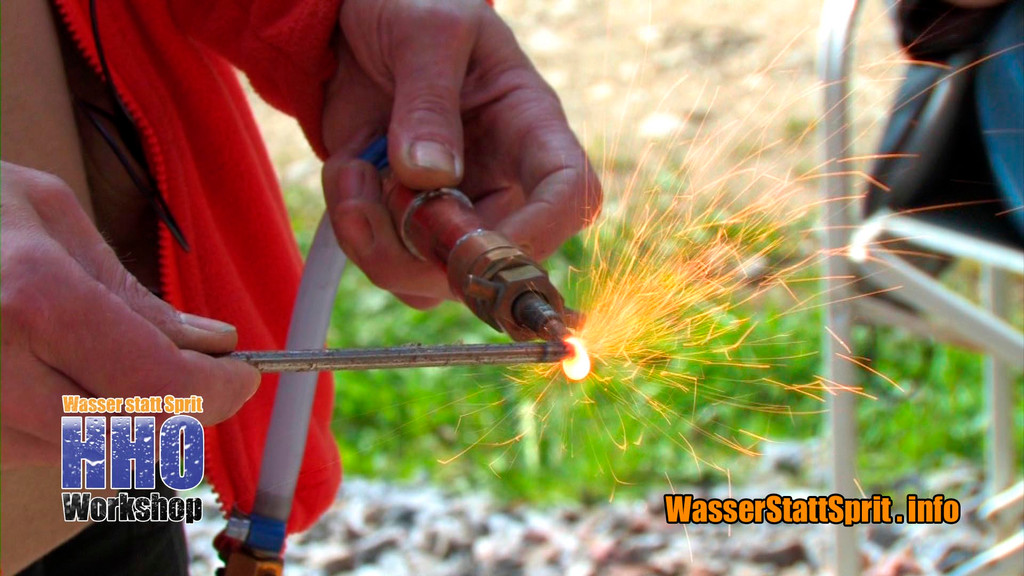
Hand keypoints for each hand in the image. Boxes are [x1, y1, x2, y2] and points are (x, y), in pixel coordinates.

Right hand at [0, 162, 258, 468]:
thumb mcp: (50, 218)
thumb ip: (135, 295)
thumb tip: (214, 344)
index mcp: (34, 297)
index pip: (162, 385)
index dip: (219, 391)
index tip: (241, 376)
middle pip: (128, 437)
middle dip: (181, 412)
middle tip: (201, 376)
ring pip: (81, 455)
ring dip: (127, 422)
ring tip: (124, 363)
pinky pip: (31, 450)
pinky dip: (72, 429)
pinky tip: (68, 379)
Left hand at [321, 0, 600, 308]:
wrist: (349, 23)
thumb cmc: (410, 8)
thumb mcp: (426, 33)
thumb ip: (428, 102)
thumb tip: (430, 178)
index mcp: (530, 127)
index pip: (570, 195)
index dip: (540, 233)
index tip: (479, 242)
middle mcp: (501, 180)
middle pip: (496, 259)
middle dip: (432, 252)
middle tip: (382, 199)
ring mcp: (452, 209)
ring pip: (437, 280)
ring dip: (381, 245)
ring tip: (351, 176)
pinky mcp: (405, 222)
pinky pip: (388, 263)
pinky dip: (355, 232)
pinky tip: (345, 175)